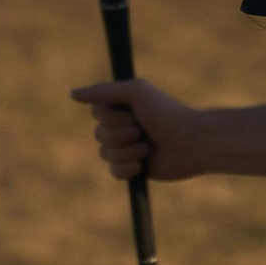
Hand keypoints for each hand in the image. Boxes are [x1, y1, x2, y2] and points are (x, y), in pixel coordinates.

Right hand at [67, 79, 206, 180]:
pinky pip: (114, 172)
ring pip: (105, 154)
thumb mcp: (136, 93)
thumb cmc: (167, 113)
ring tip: (149, 147)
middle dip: (122, 135)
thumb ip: (103, 91)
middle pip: (99, 135)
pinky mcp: (134, 169)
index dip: (111, 117)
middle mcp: (122, 127)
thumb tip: (72, 94)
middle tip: (144, 130)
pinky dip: (128, 168)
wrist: (193, 142)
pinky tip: (144, 165)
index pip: (97, 113)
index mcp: (122, 107)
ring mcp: (127, 148)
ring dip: (129, 151)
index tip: (131, 113)